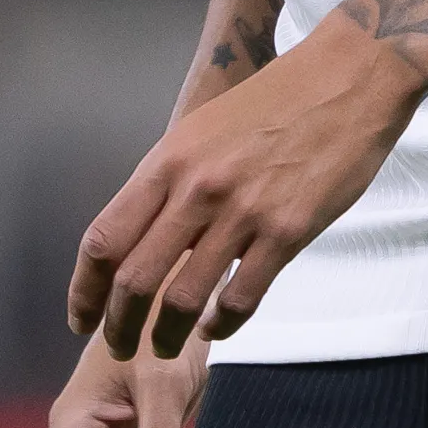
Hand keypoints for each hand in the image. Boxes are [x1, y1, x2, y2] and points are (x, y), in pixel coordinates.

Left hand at [67, 17, 416, 357]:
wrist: (347, 78)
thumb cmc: (273, 103)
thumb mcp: (202, 130)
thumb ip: (170, 180)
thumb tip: (141, 232)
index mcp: (166, 162)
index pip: (104, 238)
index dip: (84, 289)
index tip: (80, 317)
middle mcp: (195, 189)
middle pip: (134, 278)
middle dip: (119, 326)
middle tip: (121, 348)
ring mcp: (241, 212)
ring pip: (183, 297)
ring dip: (166, 336)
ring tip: (165, 349)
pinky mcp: (286, 231)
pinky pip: (240, 297)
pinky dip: (220, 325)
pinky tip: (214, 329)